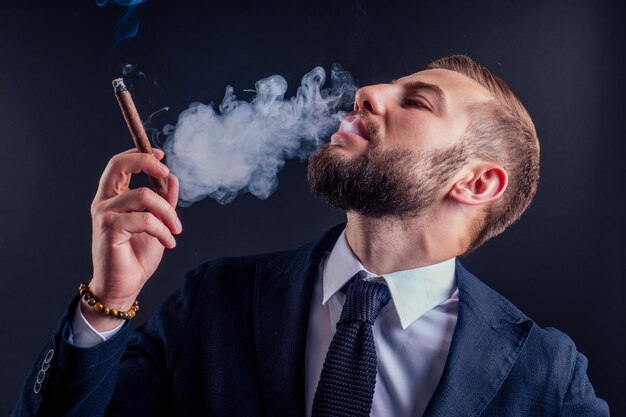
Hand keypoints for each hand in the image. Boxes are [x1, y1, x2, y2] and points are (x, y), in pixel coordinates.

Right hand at [83, 148, 181, 330]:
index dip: (140, 155)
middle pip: (119, 165)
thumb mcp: (158, 223)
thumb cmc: (136, 256)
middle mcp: (104, 202)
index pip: (119, 164)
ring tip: (176, 229)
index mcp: (113, 197)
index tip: (162, 155)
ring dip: (168, 212)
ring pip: (144, 196)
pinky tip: (169, 243)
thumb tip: (173, 179)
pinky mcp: (109, 230)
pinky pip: (145, 220)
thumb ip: (164, 202)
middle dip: (146, 162)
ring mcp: (104, 214)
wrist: (124, 287)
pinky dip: (163, 230)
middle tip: (166, 172)